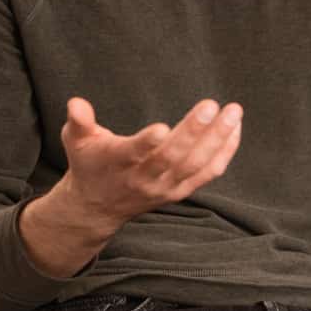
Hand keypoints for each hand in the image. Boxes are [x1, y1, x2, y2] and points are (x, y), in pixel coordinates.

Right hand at [21, 97, 243, 276]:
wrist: (98, 206)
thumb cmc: (90, 163)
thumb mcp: (76, 141)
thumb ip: (78, 122)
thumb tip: (75, 103)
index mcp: (117, 163)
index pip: (133, 154)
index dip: (146, 143)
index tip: (163, 127)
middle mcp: (143, 178)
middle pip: (172, 158)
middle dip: (193, 132)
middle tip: (210, 105)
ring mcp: (164, 187)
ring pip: (195, 165)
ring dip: (217, 139)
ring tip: (233, 112)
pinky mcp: (180, 191)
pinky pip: (208, 173)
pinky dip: (225, 152)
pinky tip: (235, 128)